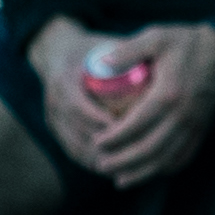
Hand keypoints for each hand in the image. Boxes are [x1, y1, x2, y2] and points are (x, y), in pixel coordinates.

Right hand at [25, 17, 137, 177]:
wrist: (58, 51)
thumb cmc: (93, 48)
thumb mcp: (109, 44)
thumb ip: (131, 53)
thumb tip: (162, 65)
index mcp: (65, 81)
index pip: (81, 109)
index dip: (105, 124)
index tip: (133, 131)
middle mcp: (54, 102)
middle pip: (80, 134)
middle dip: (109, 149)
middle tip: (139, 156)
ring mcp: (52, 117)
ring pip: (76, 148)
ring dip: (103, 162)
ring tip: (133, 168)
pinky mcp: (55, 128)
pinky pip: (73, 151)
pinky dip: (95, 163)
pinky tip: (118, 170)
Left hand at [79, 18, 214, 186]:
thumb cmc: (187, 42)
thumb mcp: (156, 37)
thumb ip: (128, 50)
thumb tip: (102, 63)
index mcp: (167, 95)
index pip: (135, 125)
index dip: (113, 138)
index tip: (96, 143)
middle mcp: (182, 115)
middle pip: (149, 148)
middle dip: (122, 161)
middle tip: (101, 165)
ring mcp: (194, 124)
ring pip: (167, 157)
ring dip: (142, 172)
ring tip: (120, 180)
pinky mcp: (202, 128)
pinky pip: (185, 155)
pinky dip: (166, 168)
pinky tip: (151, 172)